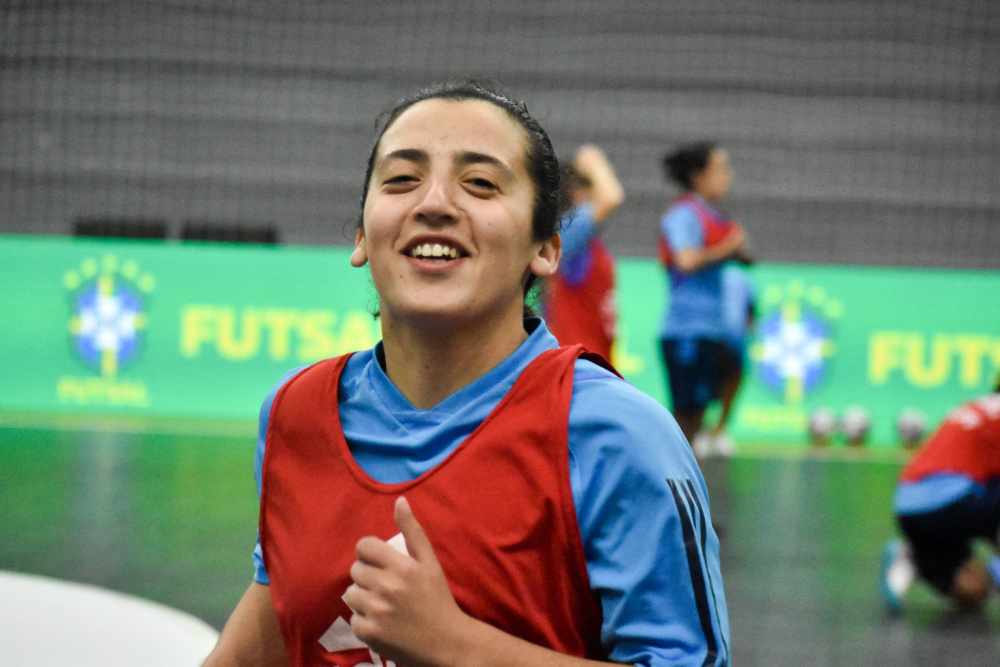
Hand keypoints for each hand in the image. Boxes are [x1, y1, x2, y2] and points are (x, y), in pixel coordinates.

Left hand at [343, 497, 469, 666]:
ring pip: (351, 594)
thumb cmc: (438, 599)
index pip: (364, 546)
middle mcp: (387, 587)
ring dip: (363, 598)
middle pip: (356, 570)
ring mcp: (377, 611)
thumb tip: (400, 501)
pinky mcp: (370, 633)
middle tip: (386, 588)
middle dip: (368, 577)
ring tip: (382, 605)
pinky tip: (382, 622)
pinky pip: (353, 618)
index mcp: (402, 566)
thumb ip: (413, 531)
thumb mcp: (430, 563)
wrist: (447, 643)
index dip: (369, 554)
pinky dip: (364, 621)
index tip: (380, 564)